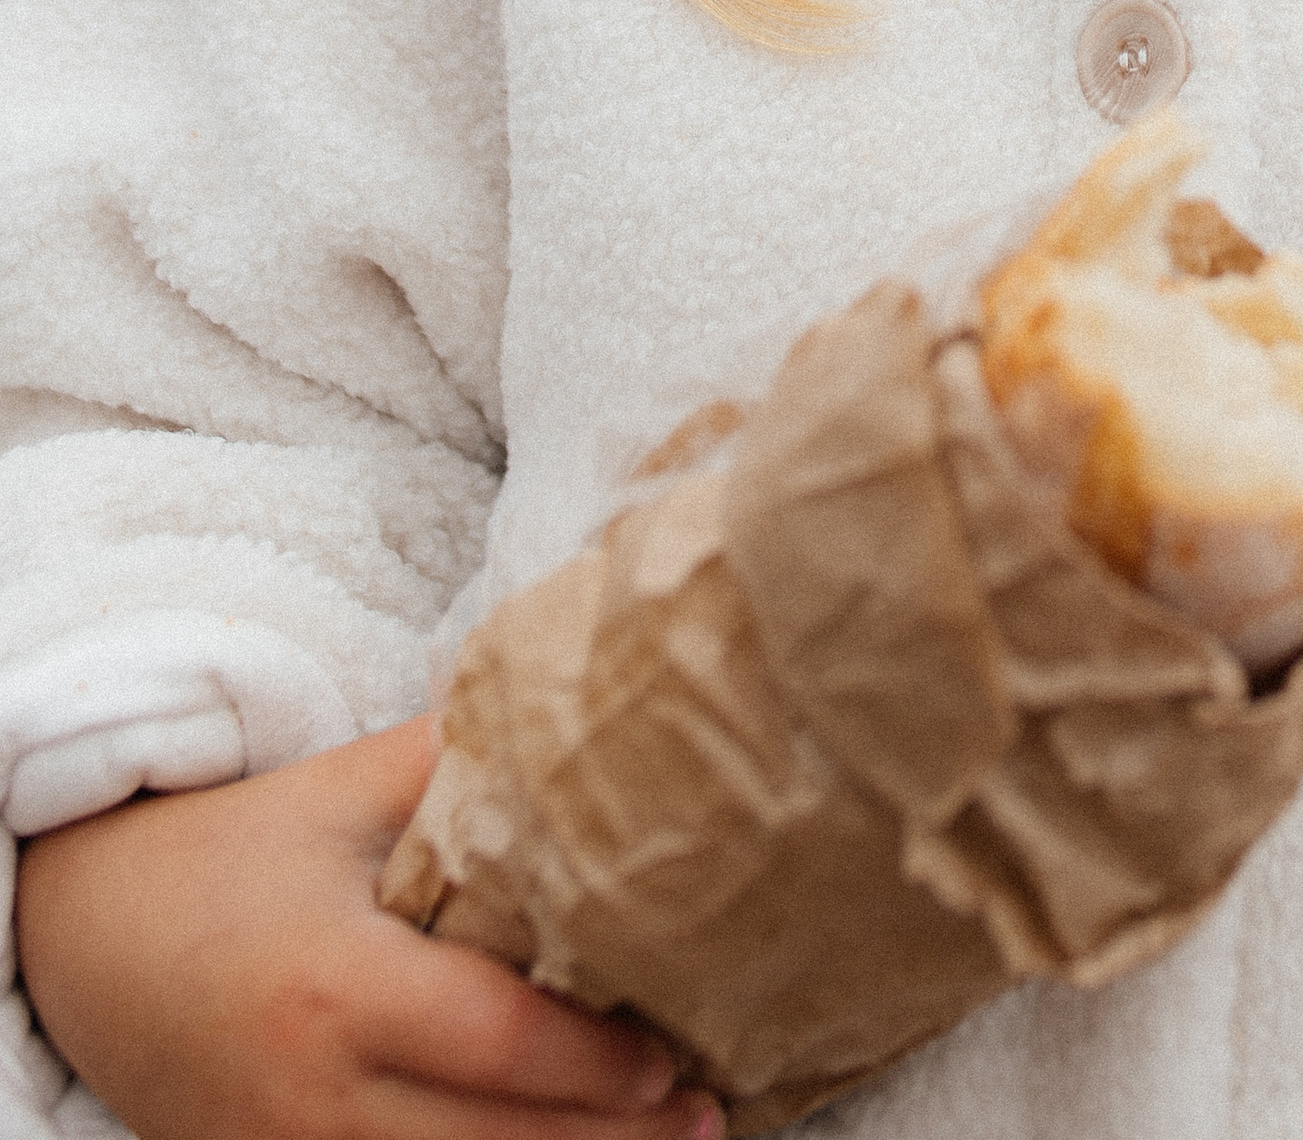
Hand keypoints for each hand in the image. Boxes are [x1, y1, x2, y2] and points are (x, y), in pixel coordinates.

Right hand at [13, 717, 718, 1139]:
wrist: (88, 938)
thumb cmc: (238, 849)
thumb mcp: (343, 792)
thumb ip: (462, 761)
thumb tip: (590, 709)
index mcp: (340, 986)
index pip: (499, 1045)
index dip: (600, 1062)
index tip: (679, 1048)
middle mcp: (313, 1096)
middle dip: (613, 1139)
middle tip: (712, 1115)